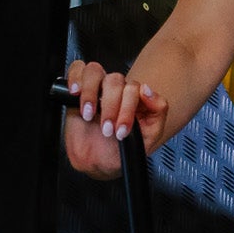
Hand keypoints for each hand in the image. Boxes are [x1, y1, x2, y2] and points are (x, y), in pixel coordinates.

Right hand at [63, 58, 168, 178]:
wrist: (96, 163)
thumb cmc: (121, 150)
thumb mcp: (148, 138)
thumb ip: (158, 112)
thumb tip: (147, 90)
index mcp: (135, 99)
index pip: (135, 88)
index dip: (128, 108)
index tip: (122, 130)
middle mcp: (116, 91)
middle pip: (115, 80)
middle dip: (111, 107)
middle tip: (107, 129)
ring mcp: (97, 88)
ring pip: (95, 71)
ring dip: (91, 92)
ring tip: (89, 115)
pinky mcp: (78, 89)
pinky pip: (77, 69)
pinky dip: (75, 77)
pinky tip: (75, 93)